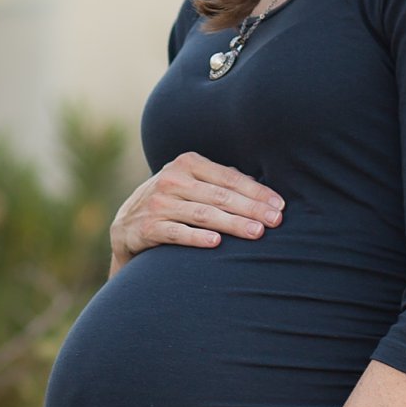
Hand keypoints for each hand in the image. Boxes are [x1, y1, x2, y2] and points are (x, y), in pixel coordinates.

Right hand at [109, 151, 284, 276]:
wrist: (126, 226)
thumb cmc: (172, 202)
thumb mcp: (191, 183)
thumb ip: (221, 181)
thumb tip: (263, 189)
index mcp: (187, 163)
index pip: (228, 177)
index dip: (256, 192)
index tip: (279, 206)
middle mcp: (171, 180)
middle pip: (219, 195)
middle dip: (251, 209)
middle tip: (275, 221)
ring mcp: (157, 204)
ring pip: (202, 214)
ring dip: (232, 224)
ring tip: (256, 233)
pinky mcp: (146, 228)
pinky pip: (176, 233)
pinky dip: (196, 237)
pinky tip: (217, 243)